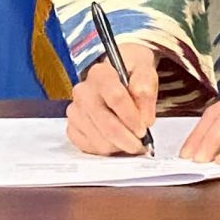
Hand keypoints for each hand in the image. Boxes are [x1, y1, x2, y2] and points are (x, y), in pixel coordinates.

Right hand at [65, 40, 158, 155]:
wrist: (115, 74)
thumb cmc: (129, 72)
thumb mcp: (145, 70)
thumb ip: (146, 89)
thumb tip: (144, 117)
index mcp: (100, 73)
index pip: (116, 98)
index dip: (132, 117)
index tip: (143, 128)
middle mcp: (83, 91)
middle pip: (107, 124)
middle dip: (127, 139)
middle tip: (141, 143)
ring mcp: (76, 111)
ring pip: (99, 140)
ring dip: (118, 146)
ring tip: (129, 140)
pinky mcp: (72, 127)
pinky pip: (89, 147)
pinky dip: (106, 149)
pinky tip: (115, 141)